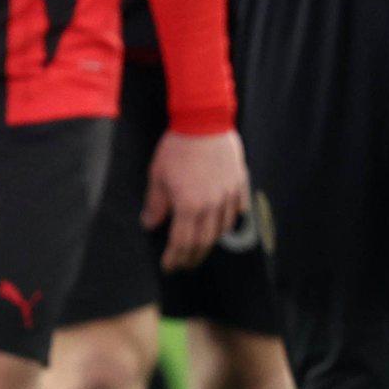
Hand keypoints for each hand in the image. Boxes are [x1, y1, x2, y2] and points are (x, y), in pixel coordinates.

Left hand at [143, 128, 250, 270]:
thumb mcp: (158, 176)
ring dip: (210, 243)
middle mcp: (212, 204)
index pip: (181, 242)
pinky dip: (228, 222)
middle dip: (192, 257)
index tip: (169, 266)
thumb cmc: (177, 147)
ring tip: (200, 249)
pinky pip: (237, 210)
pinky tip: (220, 226)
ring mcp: (229, 195)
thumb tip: (150, 224)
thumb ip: (156, 204)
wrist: (204, 121)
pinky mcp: (239, 184)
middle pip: (204, 241)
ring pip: (222, 229)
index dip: (175, 258)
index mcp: (189, 205)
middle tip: (184, 265)